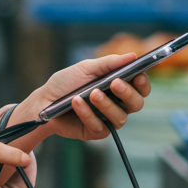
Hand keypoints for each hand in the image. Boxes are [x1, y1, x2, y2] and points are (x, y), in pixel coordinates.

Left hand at [21, 53, 150, 141]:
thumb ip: (109, 63)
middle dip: (128, 93)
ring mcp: (107, 119)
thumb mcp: (86, 68)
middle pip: (136, 104)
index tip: (138, 76)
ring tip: (92, 93)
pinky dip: (87, 113)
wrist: (44, 101)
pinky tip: (77, 103)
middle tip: (115, 83)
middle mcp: (117, 104)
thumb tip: (133, 56)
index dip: (143, 83)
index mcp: (118, 87)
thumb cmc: (66, 83)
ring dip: (106, 104)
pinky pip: (99, 126)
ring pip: (120, 117)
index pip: (140, 88)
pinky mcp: (95, 132)